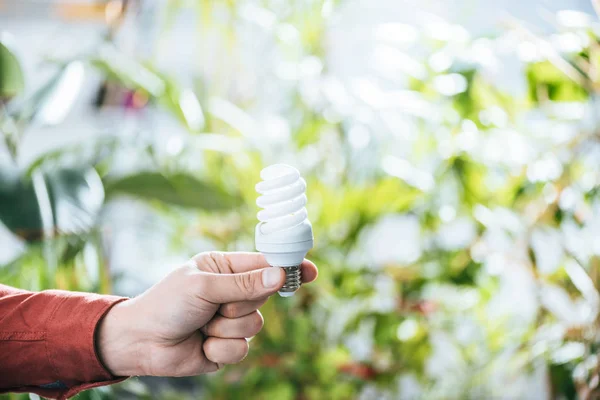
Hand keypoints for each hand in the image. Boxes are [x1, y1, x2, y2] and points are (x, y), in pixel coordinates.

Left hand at [96, 251, 317, 376]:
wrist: (141, 341)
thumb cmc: (166, 303)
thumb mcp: (204, 286)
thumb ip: (243, 283)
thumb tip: (279, 276)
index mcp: (225, 268)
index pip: (264, 265)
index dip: (287, 267)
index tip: (309, 271)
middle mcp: (231, 292)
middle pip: (264, 297)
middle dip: (241, 304)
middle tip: (216, 305)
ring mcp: (230, 320)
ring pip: (256, 326)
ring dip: (227, 328)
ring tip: (203, 325)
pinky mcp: (227, 346)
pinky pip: (242, 350)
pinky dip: (221, 348)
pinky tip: (202, 344)